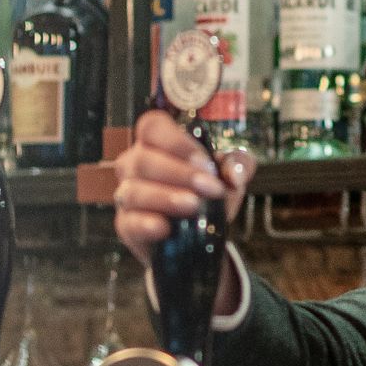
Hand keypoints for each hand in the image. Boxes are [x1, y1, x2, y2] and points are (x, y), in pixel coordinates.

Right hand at [110, 110, 252, 263]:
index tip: (204, 161)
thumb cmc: (208, 196)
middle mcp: (135, 165)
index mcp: (156, 144)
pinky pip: (128, 222)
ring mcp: (128, 195)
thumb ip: (238, 165)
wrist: (201, 237)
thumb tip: (234, 173)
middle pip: (143, 159)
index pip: (151, 127)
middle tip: (209, 187)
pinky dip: (146, 224)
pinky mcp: (127, 226)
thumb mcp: (229, 176)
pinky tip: (165, 227)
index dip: (175, 141)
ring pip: (134, 190)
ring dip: (165, 197)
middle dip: (180, 173)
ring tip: (193, 205)